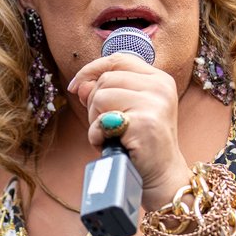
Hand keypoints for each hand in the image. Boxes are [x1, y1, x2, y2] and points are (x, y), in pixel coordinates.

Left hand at [66, 53, 191, 210]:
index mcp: (159, 79)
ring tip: (110, 136)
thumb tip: (81, 84)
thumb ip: (105, 93)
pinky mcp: (144, 122)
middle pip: (105, 79)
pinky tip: (110, 145)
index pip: (118, 59)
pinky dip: (97, 136)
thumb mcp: (123, 112)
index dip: (91, 70)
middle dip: (93, 104)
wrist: (160, 176)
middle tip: (105, 127)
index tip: (75, 87)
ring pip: (100, 96)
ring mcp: (154, 103)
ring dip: (95, 121)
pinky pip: (101, 121)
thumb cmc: (139, 144)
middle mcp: (160, 86)